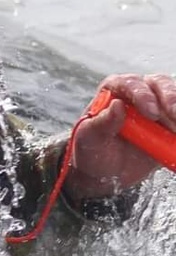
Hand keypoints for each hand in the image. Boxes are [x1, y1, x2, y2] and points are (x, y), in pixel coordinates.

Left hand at [69, 72, 175, 199]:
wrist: (104, 172)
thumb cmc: (92, 151)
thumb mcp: (89, 140)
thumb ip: (101, 123)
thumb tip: (117, 105)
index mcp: (113, 90)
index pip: (129, 84)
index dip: (142, 95)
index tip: (151, 112)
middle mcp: (136, 92)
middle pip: (158, 84)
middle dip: (169, 98)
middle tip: (174, 115)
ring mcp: (155, 104)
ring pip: (173, 96)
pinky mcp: (167, 121)